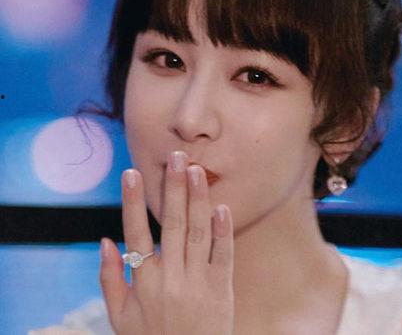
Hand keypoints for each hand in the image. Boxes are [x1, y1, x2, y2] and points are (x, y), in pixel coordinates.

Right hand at [99, 150, 233, 334]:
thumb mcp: (120, 316)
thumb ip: (109, 278)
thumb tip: (105, 240)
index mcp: (144, 282)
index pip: (135, 233)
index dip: (133, 202)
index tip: (131, 173)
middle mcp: (170, 278)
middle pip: (171, 224)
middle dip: (173, 188)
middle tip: (175, 157)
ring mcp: (198, 282)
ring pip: (197, 233)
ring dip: (197, 199)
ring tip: (196, 170)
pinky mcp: (221, 288)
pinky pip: (223, 255)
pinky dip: (222, 231)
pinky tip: (222, 207)